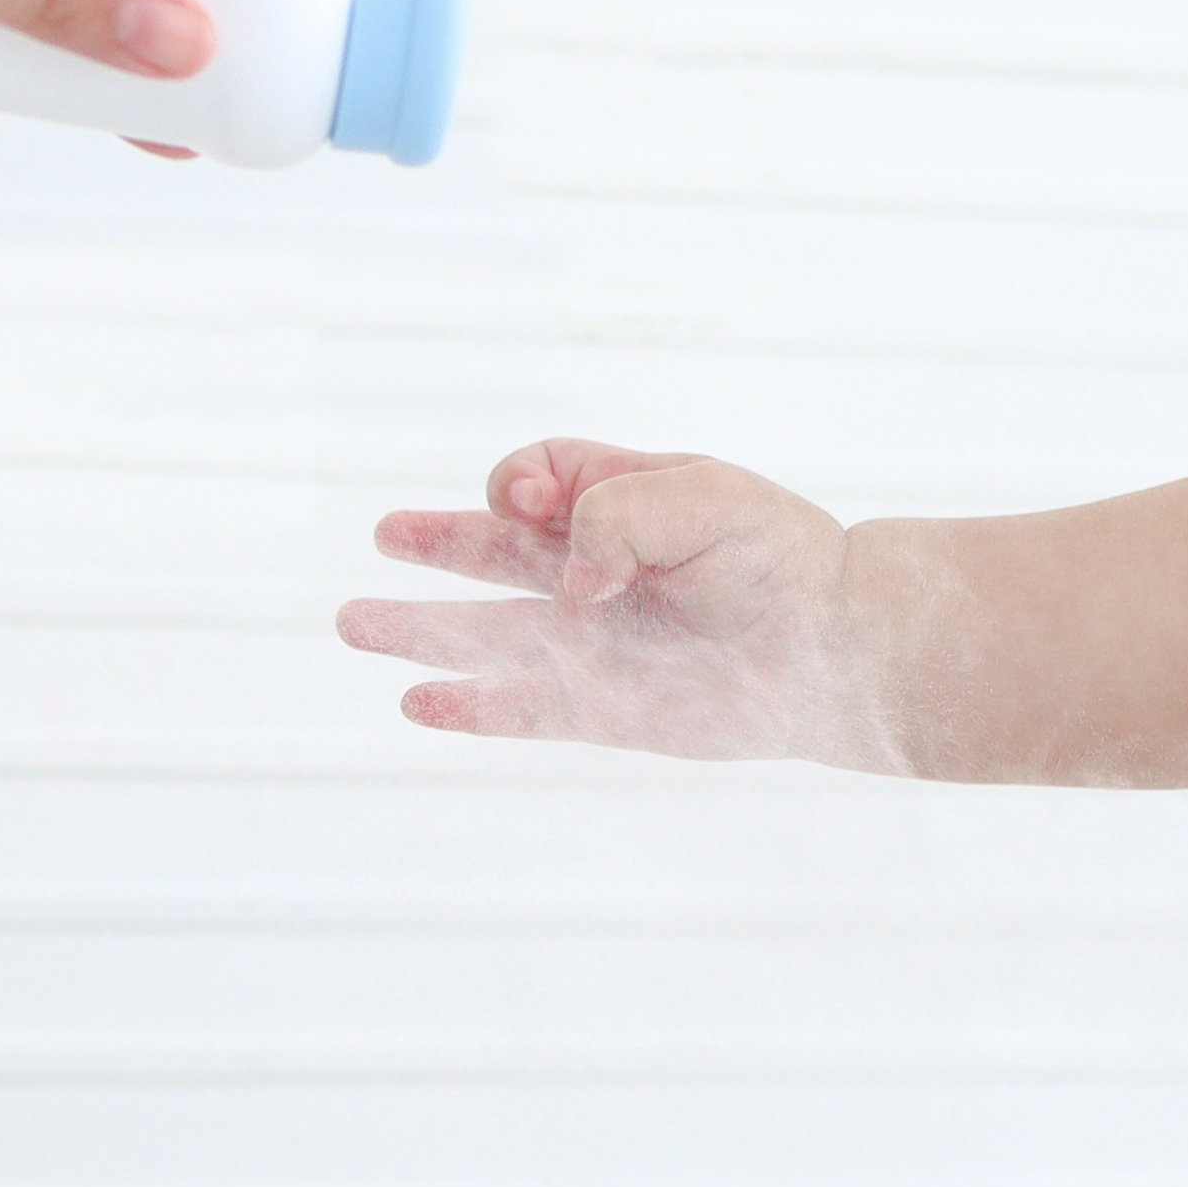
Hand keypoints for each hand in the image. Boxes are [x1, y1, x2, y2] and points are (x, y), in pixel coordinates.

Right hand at [339, 439, 868, 759]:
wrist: (833, 646)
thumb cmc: (778, 558)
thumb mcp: (705, 497)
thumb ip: (618, 516)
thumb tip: (567, 586)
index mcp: (617, 501)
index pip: (535, 478)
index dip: (516, 484)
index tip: (529, 504)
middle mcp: (593, 569)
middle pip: (493, 549)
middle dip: (436, 542)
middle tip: (384, 535)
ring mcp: (591, 640)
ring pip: (486, 633)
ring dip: (421, 629)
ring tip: (354, 623)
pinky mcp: (601, 706)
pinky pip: (520, 708)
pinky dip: (469, 708)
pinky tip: (418, 705)